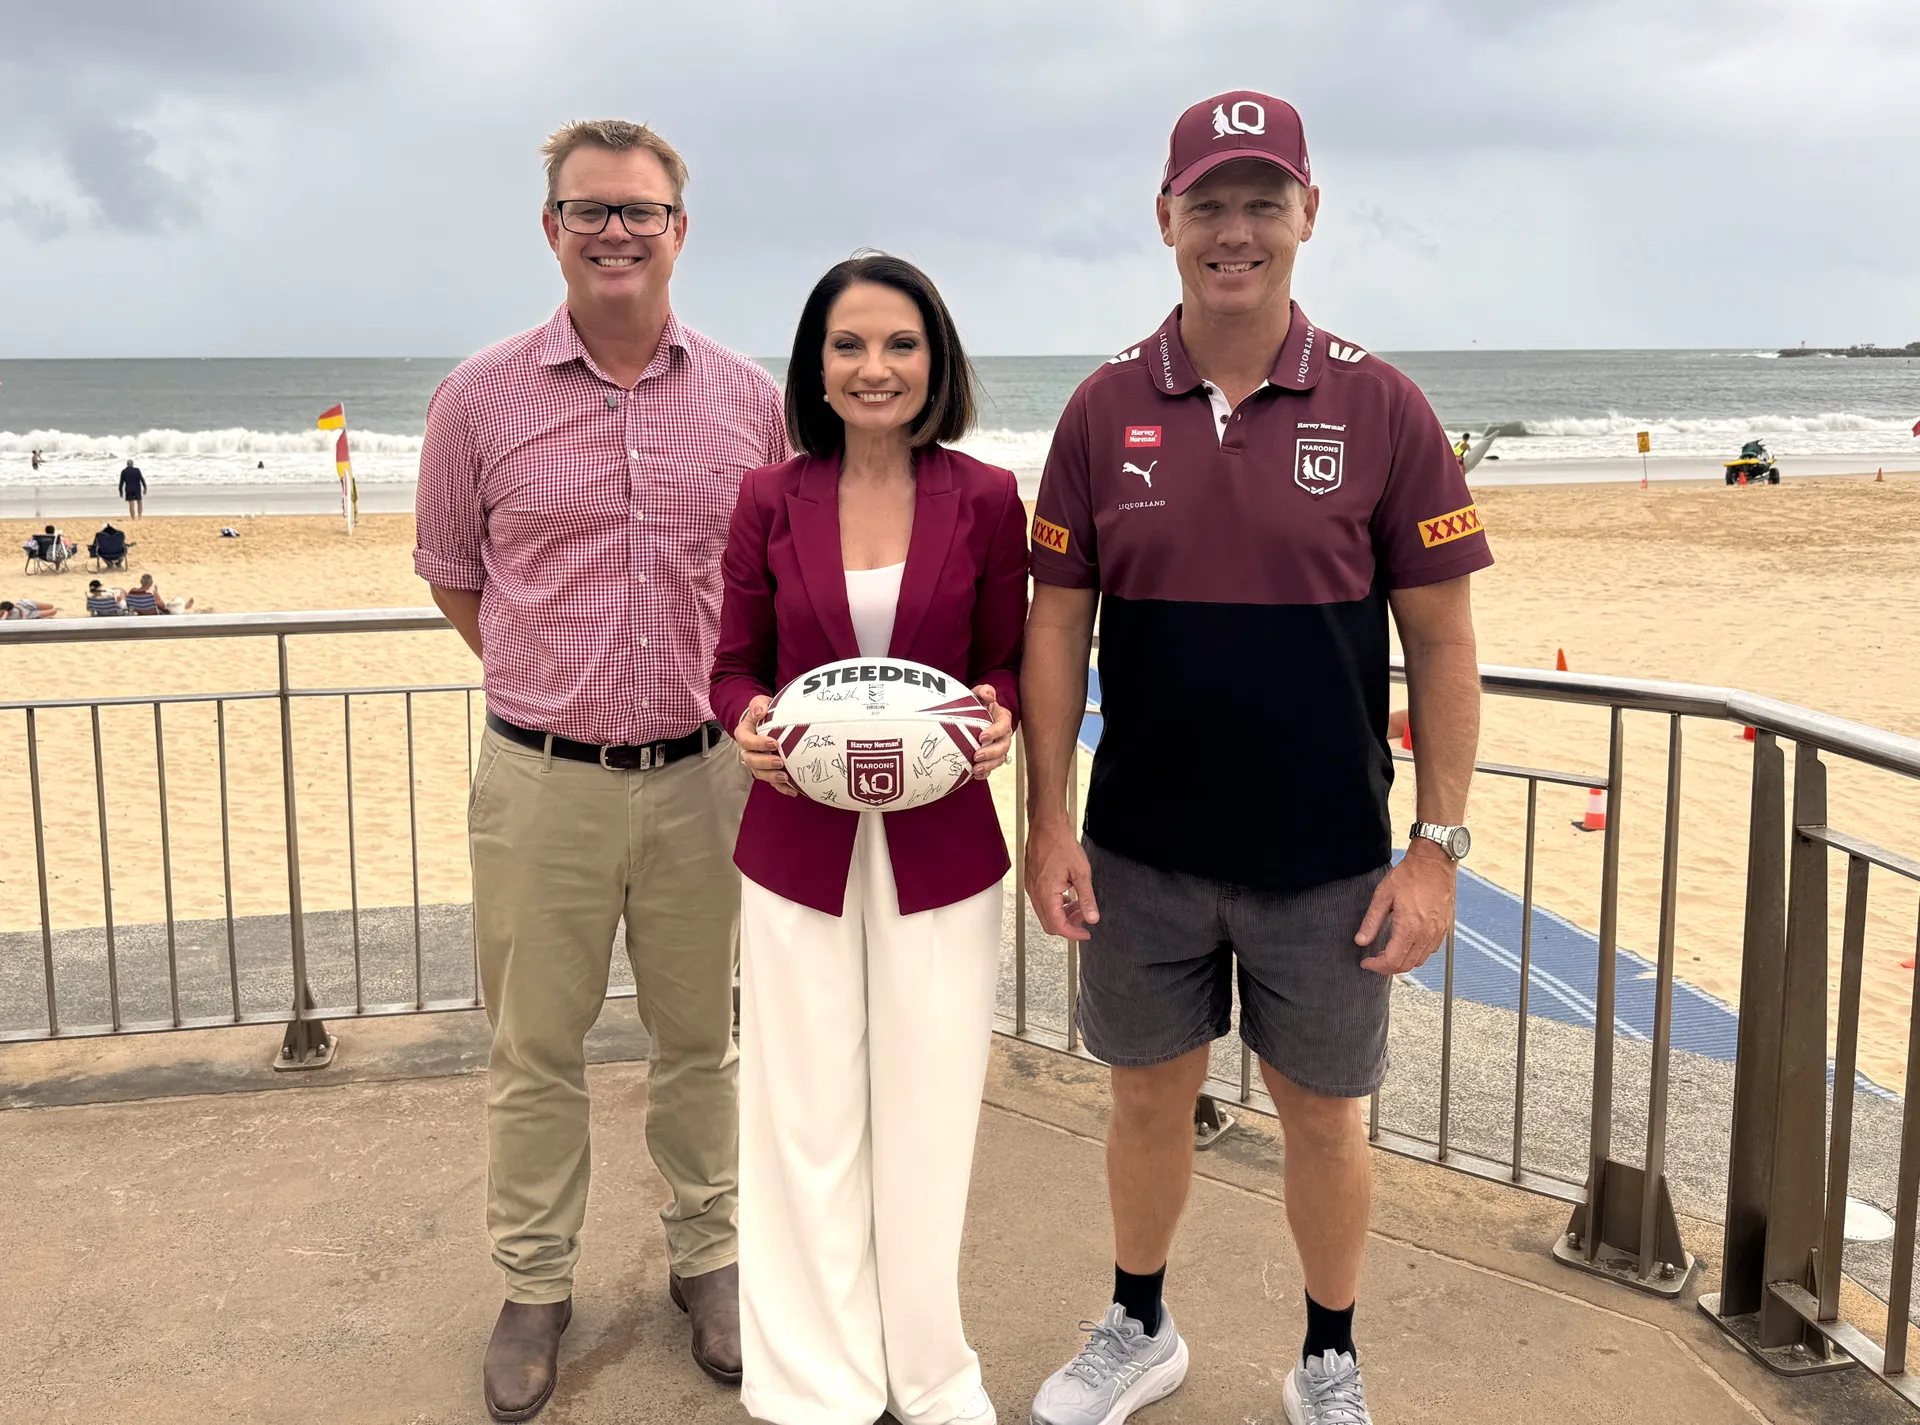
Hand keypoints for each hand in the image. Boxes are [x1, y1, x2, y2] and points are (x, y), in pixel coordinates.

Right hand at [734, 696, 796, 796]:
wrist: (764, 720)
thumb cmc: (762, 711)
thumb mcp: (759, 703)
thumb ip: (758, 705)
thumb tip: (760, 711)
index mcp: (744, 734)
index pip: (746, 741)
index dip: (758, 744)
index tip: (774, 743)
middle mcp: (747, 750)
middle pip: (750, 760)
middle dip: (765, 763)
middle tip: (779, 762)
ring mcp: (756, 762)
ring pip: (759, 773)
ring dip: (771, 777)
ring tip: (785, 777)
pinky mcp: (766, 770)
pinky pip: (771, 782)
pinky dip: (781, 787)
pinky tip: (793, 790)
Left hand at [970, 685, 1012, 777]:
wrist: (972, 716)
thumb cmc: (977, 705)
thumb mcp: (978, 695)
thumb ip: (983, 691)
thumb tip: (989, 694)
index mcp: (1002, 719)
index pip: (1003, 725)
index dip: (994, 732)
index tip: (981, 736)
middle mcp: (1004, 735)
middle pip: (1003, 746)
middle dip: (991, 753)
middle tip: (976, 756)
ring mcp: (999, 747)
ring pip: (1000, 759)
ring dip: (989, 765)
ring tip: (976, 769)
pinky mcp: (992, 757)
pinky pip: (992, 768)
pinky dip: (985, 773)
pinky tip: (975, 775)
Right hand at [1025, 818, 1098, 941]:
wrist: (1046, 826)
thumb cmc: (1060, 844)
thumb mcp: (1081, 873)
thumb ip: (1087, 898)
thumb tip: (1092, 917)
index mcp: (1046, 894)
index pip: (1058, 926)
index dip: (1073, 934)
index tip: (1085, 933)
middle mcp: (1035, 893)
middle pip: (1049, 924)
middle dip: (1069, 925)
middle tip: (1084, 918)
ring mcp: (1032, 887)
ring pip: (1046, 913)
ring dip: (1063, 914)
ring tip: (1079, 905)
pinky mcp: (1032, 882)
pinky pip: (1042, 902)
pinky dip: (1056, 905)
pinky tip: (1068, 896)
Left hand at [1355, 842, 1456, 974]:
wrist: (1434, 863)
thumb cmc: (1410, 875)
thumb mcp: (1383, 896)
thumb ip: (1371, 921)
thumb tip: (1361, 940)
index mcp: (1410, 928)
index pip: (1393, 962)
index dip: (1377, 967)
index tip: (1366, 962)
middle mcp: (1427, 934)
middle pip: (1406, 966)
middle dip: (1387, 967)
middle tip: (1375, 960)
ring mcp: (1438, 932)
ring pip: (1419, 961)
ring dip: (1402, 962)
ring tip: (1388, 953)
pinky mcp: (1445, 928)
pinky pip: (1430, 951)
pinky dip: (1417, 954)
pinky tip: (1406, 944)